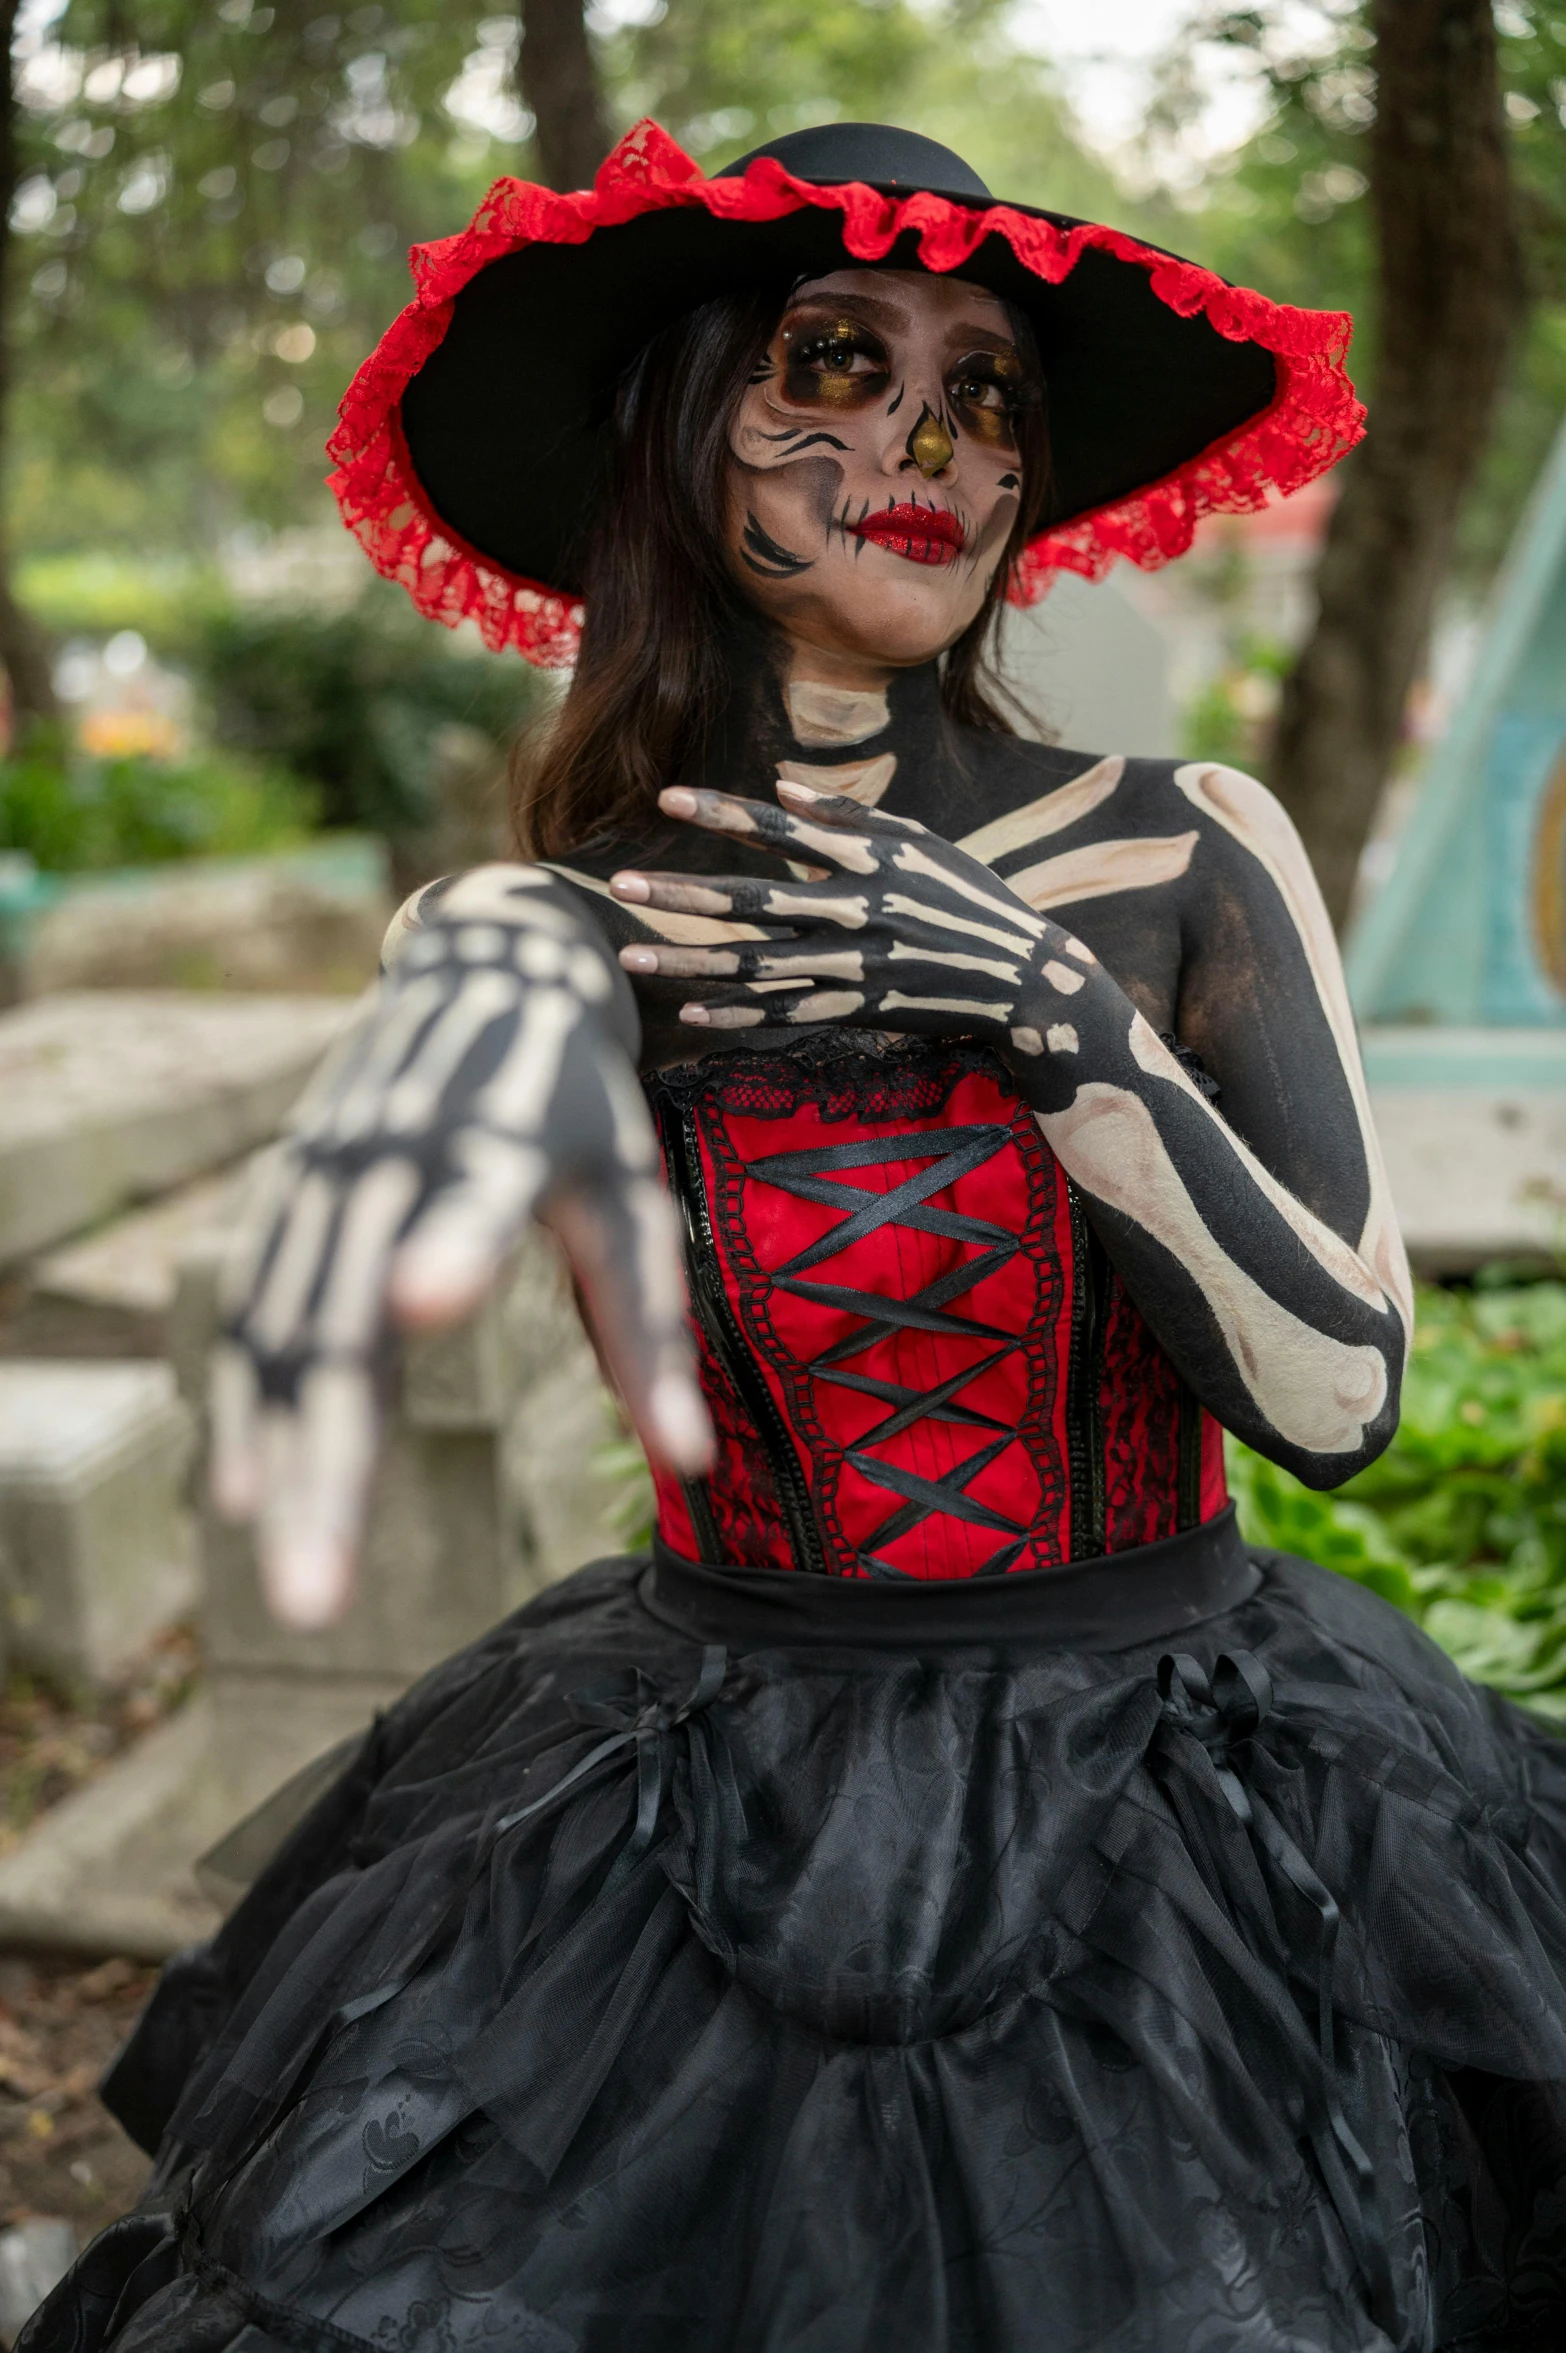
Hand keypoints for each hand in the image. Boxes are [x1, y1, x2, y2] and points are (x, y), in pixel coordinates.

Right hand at [210, 866, 711, 1629]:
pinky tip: (245, 1492)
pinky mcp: (289, 1186)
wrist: (485, 964)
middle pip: (349, 1325)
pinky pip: (255, 1306)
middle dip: (332, 1466)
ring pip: (286, 1332)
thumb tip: (692, 1467)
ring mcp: (327, 1169)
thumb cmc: (581, 1104)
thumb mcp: (632, 1192)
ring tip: (294, 1585)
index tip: (426, 1307)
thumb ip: (648, 1326)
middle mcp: (397, 1148)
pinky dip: (245, 1400)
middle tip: (318, 1603)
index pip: (481, 1198)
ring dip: (280, 1460)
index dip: (455, 1246)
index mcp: (505, 1135)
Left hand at [610, 780, 1102, 1089]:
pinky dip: (737, 1014)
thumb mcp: (918, 843)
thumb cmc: (966, 897)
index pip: (780, 829)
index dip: (722, 811)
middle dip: (683, 894)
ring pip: (754, 966)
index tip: (667, 796)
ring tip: (631, 956)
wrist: (1023, 978)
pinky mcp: (857, 1009)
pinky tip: (690, 1010)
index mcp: (869, 860)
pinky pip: (784, 1014)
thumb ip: (848, 815)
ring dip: (689, 961)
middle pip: (751, 902)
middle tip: (623, 884)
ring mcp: (854, 967)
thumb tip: (777, 785)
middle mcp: (855, 912)